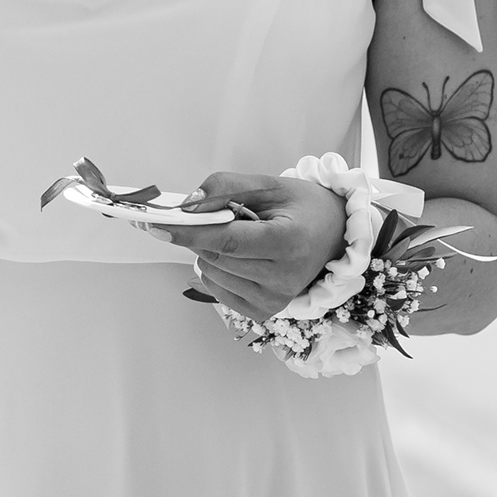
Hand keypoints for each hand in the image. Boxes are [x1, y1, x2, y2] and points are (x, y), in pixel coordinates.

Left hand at [179, 171, 344, 320]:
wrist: (336, 236)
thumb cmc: (305, 208)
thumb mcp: (271, 184)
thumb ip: (228, 187)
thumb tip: (189, 202)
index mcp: (288, 243)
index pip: (227, 240)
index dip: (190, 232)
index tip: (160, 225)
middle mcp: (283, 278)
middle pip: (215, 257)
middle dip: (202, 235)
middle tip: (220, 216)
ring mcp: (275, 300)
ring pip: (212, 273)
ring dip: (211, 252)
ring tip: (244, 238)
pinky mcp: (264, 312)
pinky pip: (218, 290)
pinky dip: (218, 270)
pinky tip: (242, 258)